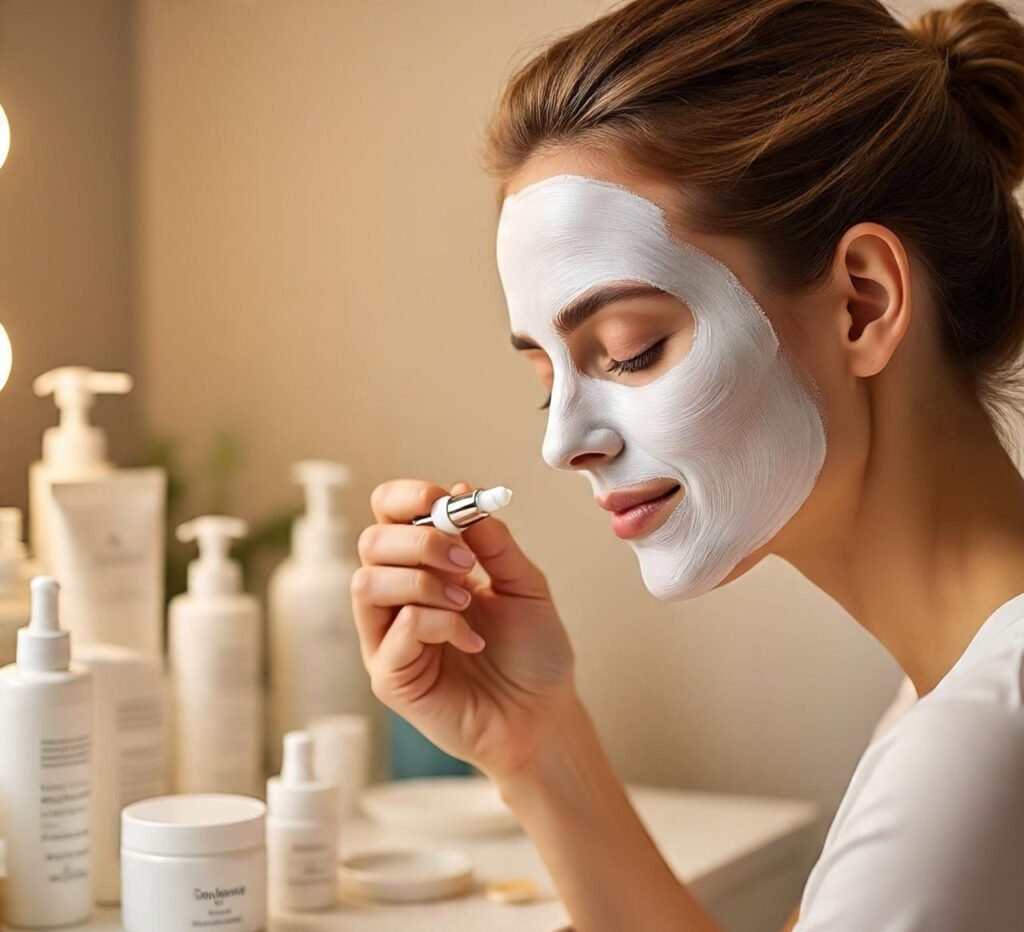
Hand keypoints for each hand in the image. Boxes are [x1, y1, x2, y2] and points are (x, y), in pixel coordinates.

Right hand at [352, 478, 576, 778]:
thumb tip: (461, 492)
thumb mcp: (524, 585)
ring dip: (422, 581)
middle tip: (468, 562)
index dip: (406, 498)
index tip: (443, 502)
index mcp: (425, 565)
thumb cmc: (533, 654)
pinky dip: (438, 624)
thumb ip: (493, 542)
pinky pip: (395, 631)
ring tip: (466, 602)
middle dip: (420, 542)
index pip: (387, 515)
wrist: (543, 715)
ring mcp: (389, 637)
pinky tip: (471, 641)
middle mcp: (399, 596)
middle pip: (371, 542)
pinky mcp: (390, 676)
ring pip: (366, 583)